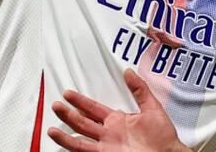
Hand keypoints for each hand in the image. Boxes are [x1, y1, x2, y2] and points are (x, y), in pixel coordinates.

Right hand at [48, 69, 189, 151]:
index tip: (68, 94)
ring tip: (52, 124)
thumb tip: (129, 72)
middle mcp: (109, 133)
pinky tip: (58, 139)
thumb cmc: (162, 137)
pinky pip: (83, 150)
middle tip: (56, 104)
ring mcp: (106, 146)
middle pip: (82, 122)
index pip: (94, 108)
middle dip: (68, 113)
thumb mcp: (152, 108)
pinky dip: (69, 144)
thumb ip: (140, 90)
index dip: (81, 101)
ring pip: (79, 137)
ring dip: (66, 130)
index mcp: (118, 120)